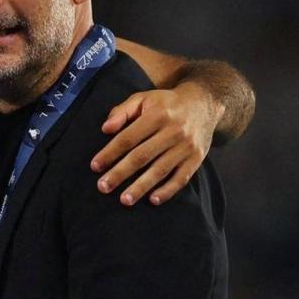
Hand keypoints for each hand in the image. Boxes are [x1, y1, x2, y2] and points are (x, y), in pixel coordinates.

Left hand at [90, 83, 222, 205]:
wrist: (203, 103)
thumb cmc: (165, 104)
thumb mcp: (143, 99)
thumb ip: (122, 111)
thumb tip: (105, 129)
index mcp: (156, 115)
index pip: (128, 137)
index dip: (110, 153)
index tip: (95, 166)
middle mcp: (172, 131)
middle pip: (142, 156)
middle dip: (120, 173)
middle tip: (103, 187)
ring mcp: (186, 147)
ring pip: (160, 170)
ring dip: (141, 186)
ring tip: (124, 200)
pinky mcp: (196, 158)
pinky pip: (181, 178)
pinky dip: (168, 190)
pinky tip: (153, 200)